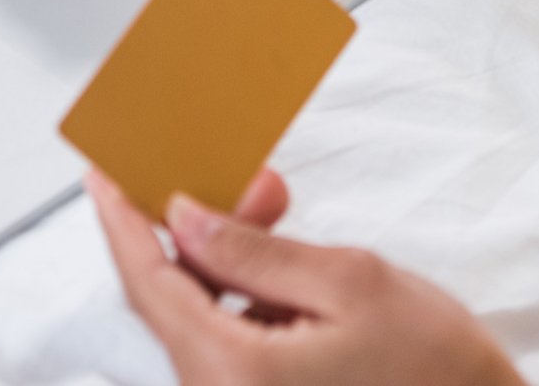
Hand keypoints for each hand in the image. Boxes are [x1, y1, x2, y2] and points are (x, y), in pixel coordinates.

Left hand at [88, 171, 524, 385]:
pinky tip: (285, 263)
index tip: (100, 173)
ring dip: (227, 259)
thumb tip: (183, 219)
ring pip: (202, 319)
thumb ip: (253, 251)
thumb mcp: (349, 281)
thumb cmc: (438, 370)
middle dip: (196, 227)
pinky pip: (230, 343)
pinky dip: (246, 295)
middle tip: (238, 176)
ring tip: (277, 205)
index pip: (150, 283)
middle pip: (172, 301)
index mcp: (233, 374)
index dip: (119, 220)